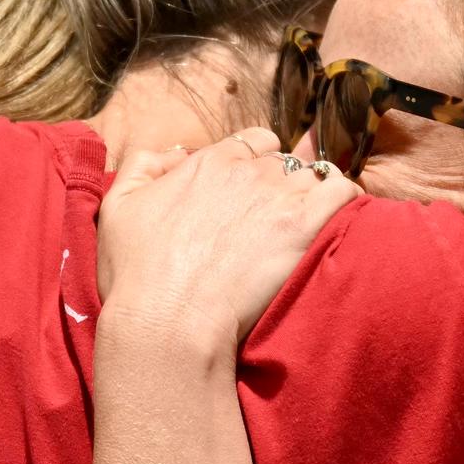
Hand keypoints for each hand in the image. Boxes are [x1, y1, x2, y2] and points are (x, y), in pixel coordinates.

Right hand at [95, 129, 359, 355]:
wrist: (168, 322)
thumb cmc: (137, 275)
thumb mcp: (116, 207)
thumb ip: (141, 165)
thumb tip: (173, 154)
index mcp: (208, 163)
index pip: (251, 142)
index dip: (254, 164)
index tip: (249, 192)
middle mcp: (247, 171)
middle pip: (282, 159)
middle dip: (280, 181)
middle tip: (272, 218)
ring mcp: (278, 196)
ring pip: (314, 173)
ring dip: (312, 193)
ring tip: (305, 223)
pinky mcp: (304, 227)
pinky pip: (343, 192)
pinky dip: (347, 198)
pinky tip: (342, 217)